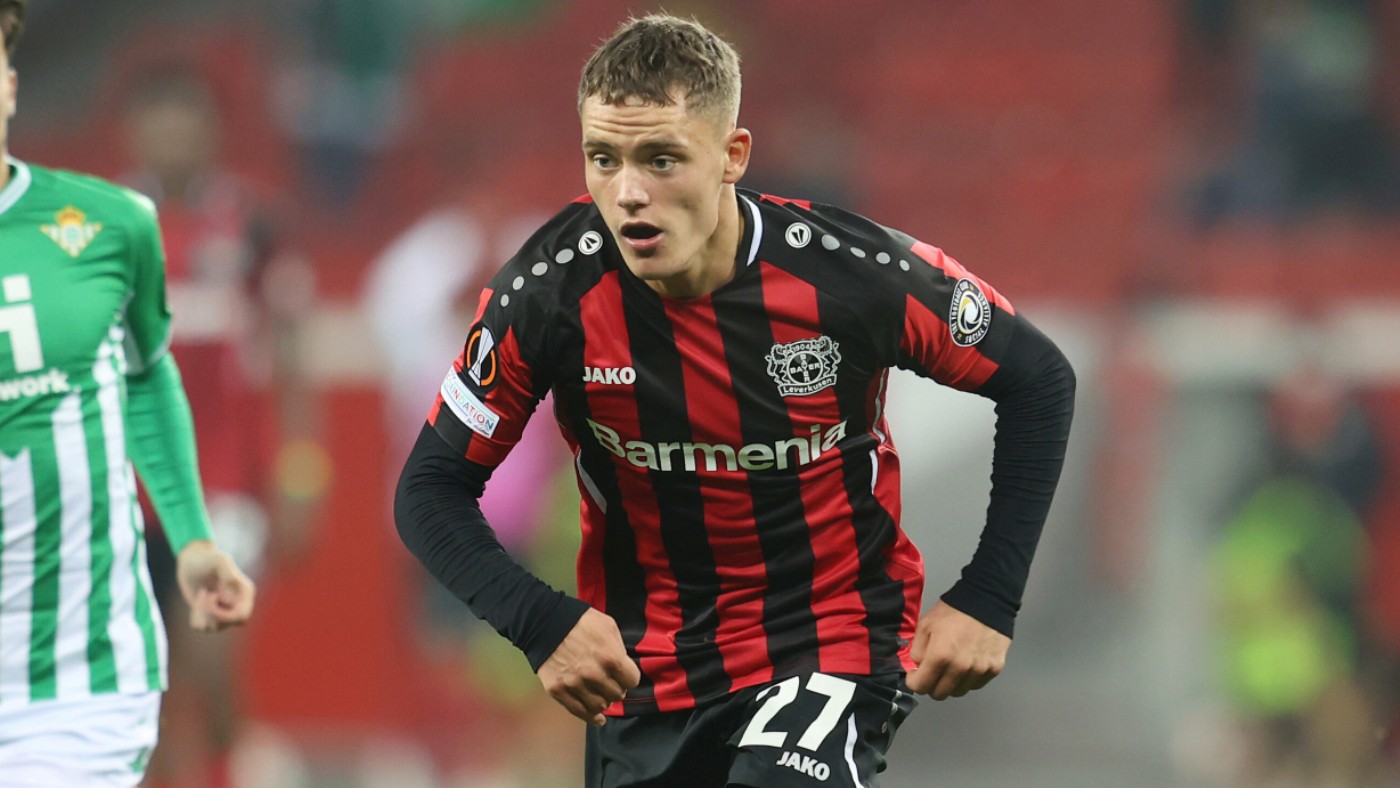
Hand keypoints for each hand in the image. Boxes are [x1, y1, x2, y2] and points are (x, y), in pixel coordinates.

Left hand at [175, 540, 256, 631]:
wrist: (192, 561)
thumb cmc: (207, 558)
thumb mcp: (218, 560)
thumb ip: (226, 568)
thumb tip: (230, 581)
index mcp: (245, 593)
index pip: (242, 616)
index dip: (224, 615)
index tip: (211, 597)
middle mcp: (237, 604)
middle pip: (227, 623)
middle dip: (210, 613)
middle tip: (203, 594)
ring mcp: (224, 612)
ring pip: (213, 627)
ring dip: (201, 612)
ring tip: (200, 593)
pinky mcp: (209, 616)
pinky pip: (202, 628)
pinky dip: (195, 616)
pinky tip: (196, 601)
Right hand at [537, 608, 640, 725]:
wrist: (545, 622)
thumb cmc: (580, 621)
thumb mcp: (608, 627)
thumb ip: (619, 648)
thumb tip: (623, 666)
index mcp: (610, 657)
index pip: (632, 681)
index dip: (629, 678)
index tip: (624, 676)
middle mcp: (594, 674)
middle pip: (617, 695)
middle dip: (617, 689)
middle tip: (611, 683)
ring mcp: (575, 684)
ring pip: (600, 706)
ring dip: (604, 701)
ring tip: (602, 695)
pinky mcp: (559, 690)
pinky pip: (579, 712)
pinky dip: (592, 718)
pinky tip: (598, 718)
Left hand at [904, 601, 1010, 699]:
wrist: (987, 600)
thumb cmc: (954, 610)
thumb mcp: (925, 624)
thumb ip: (917, 650)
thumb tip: (918, 667)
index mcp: (940, 656)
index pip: (921, 687)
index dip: (914, 682)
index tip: (915, 675)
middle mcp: (960, 668)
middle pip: (939, 694)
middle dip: (931, 685)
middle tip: (932, 672)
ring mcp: (979, 670)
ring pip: (958, 692)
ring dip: (950, 683)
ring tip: (950, 667)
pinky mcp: (994, 669)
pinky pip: (976, 685)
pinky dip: (968, 679)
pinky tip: (966, 665)